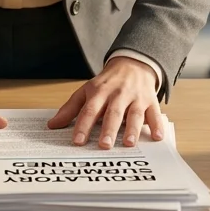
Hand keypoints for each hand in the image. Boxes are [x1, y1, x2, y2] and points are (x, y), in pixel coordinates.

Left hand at [48, 57, 164, 148]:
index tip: (77, 141)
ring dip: (132, 129)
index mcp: (99, 92)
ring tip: (128, 143)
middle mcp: (118, 95)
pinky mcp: (151, 101)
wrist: (132, 64)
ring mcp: (135, 98)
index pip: (90, 110)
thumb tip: (52, 125)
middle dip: (109, 129)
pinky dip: (157, 125)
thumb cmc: (106, 83)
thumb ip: (70, 109)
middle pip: (113, 113)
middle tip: (104, 145)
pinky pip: (155, 114)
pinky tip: (157, 136)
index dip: (83, 125)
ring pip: (134, 114)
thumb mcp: (86, 91)